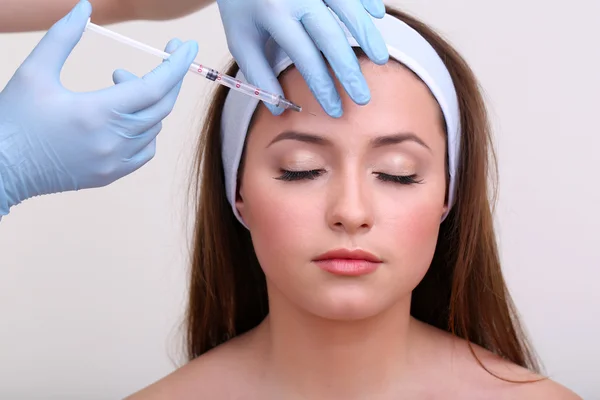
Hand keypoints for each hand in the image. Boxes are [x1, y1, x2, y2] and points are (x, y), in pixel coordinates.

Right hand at [0, 0, 198, 214]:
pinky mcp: (112, 175)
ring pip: (155, 126)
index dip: (176, 64)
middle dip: (168, 77)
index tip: (187, 45)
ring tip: (119, 84)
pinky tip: (126, 116)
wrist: (2, 169)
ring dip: (149, 101)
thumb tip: (84, 7)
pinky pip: (146, 149)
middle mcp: (113, 140)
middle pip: (161, 105)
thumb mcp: (34, 72)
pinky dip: (147, 128)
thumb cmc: (15, 118)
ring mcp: (115, 162)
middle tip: (163, 56)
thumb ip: (62, 36)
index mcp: (97, 113)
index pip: (154, 86)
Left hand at [215, 0, 388, 116]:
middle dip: (350, 72)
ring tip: (381, 60)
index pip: (305, 58)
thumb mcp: (240, 39)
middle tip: (363, 98)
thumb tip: (280, 108)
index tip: (334, 109)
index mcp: (274, 14)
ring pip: (348, 8)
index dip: (322, 86)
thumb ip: (258, 74)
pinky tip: (378, 15)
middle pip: (332, 38)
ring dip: (367, 35)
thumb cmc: (240, 5)